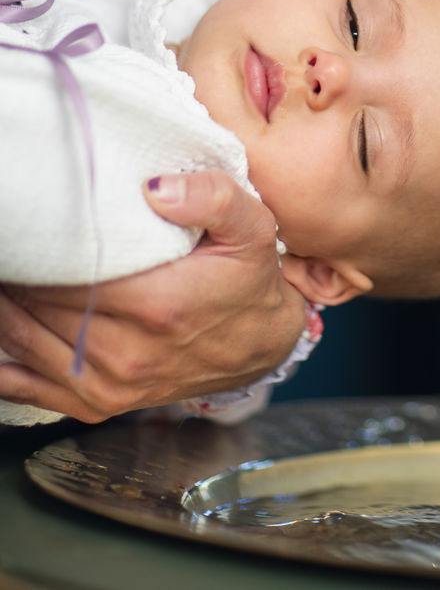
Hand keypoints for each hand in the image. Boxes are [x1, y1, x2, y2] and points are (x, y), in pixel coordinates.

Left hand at [0, 171, 305, 423]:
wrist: (262, 345)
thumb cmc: (249, 281)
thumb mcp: (251, 226)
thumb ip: (211, 196)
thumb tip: (155, 188)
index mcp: (159, 304)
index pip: (72, 274)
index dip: (43, 248)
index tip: (33, 221)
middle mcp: (128, 353)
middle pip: (42, 305)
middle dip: (21, 272)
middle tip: (15, 243)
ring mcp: (111, 385)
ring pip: (27, 342)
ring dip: (4, 308)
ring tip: (4, 273)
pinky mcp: (101, 404)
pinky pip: (32, 389)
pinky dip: (5, 361)